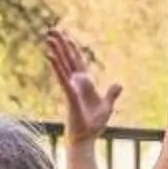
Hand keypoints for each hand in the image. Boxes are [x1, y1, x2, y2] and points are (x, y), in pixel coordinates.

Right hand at [44, 27, 121, 146]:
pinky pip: (62, 76)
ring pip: (63, 64)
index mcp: (85, 83)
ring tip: (49, 37)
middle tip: (52, 30)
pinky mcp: (69, 93)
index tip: (66, 36)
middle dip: (61, 44)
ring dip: (56, 50)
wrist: (86, 138)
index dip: (72, 48)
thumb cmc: (94, 125)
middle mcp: (76, 82)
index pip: (78, 61)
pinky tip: (50, 55)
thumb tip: (119, 84)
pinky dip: (57, 66)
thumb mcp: (107, 106)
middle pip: (68, 58)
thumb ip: (111, 94)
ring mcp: (71, 86)